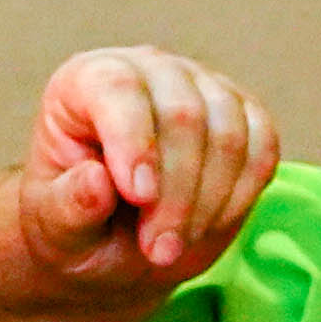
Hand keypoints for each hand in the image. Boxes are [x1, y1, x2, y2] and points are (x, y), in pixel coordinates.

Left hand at [19, 49, 275, 280]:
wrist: (117, 243)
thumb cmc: (78, 226)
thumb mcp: (56, 227)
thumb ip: (68, 206)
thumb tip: (96, 182)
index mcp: (86, 80)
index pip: (119, 89)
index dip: (135, 142)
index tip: (140, 198)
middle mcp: (148, 70)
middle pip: (183, 114)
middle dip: (176, 194)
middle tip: (157, 251)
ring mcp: (202, 86)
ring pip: (229, 133)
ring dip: (209, 202)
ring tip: (174, 247)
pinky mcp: (245, 114)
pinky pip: (263, 147)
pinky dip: (242, 194)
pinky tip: (208, 225)